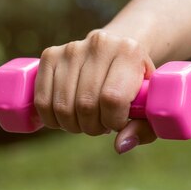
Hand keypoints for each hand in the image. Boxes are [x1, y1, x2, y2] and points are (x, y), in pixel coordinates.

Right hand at [34, 30, 156, 152]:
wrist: (118, 49)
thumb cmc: (136, 83)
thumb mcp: (148, 104)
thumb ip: (143, 128)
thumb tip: (119, 145)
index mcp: (129, 51)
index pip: (112, 98)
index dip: (112, 121)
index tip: (117, 123)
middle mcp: (99, 44)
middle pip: (85, 104)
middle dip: (92, 127)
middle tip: (101, 125)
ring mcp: (72, 48)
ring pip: (62, 105)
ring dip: (72, 125)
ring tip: (86, 119)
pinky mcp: (50, 55)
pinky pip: (42, 99)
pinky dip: (51, 118)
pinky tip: (65, 117)